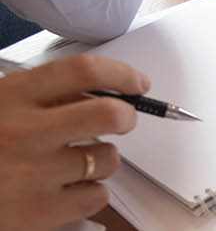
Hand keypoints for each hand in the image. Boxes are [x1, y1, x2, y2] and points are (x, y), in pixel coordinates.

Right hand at [0, 55, 147, 229]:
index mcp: (10, 98)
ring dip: (101, 159)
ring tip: (73, 162)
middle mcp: (24, 132)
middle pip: (110, 114)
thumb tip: (98, 92)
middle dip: (126, 116)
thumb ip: (39, 97)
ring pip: (107, 159)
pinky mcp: (40, 211)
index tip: (136, 83)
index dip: (120, 74)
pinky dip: (89, 193)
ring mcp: (34, 173)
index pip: (82, 71)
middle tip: (121, 120)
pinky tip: (64, 188)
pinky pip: (96, 196)